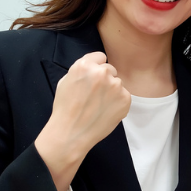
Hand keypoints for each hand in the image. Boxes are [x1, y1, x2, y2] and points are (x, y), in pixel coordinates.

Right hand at [35, 52, 131, 190]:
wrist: (70, 133)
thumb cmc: (65, 109)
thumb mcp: (66, 81)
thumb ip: (82, 70)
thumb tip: (94, 66)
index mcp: (85, 65)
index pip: (100, 57)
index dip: (96, 68)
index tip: (93, 78)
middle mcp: (102, 72)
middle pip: (110, 69)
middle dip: (104, 79)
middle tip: (94, 95)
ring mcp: (116, 85)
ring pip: (117, 83)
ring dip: (111, 91)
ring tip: (98, 106)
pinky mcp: (125, 98)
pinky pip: (124, 95)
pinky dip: (117, 102)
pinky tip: (105, 111)